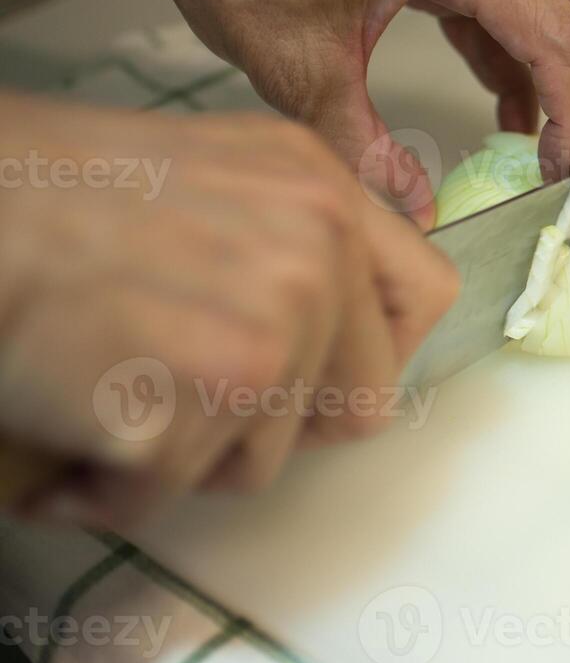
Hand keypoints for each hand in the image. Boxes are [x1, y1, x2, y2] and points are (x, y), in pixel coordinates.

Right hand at [0, 95, 459, 525]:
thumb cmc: (48, 194)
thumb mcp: (213, 174)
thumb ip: (291, 239)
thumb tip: (338, 331)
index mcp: (323, 187)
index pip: (428, 296)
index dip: (379, 355)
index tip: (325, 376)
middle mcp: (319, 247)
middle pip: (362, 403)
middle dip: (275, 423)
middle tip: (188, 396)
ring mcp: (276, 319)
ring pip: (264, 458)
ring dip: (182, 452)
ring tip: (110, 387)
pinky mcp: (214, 387)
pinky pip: (177, 488)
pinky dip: (113, 482)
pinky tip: (70, 417)